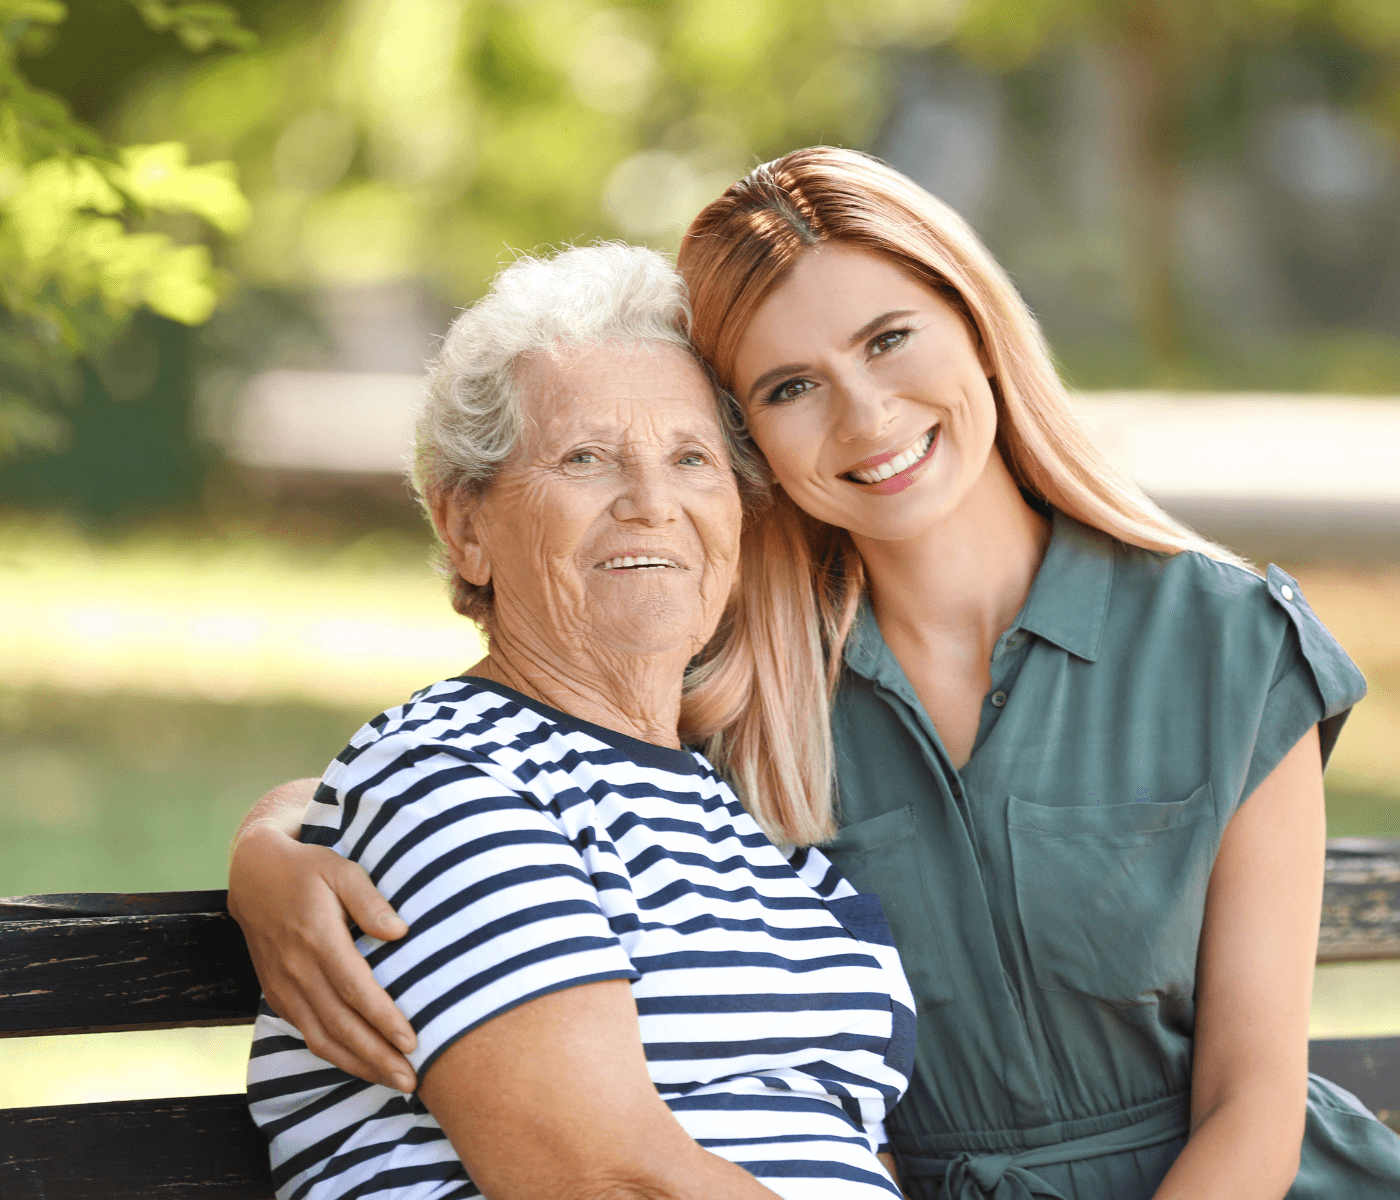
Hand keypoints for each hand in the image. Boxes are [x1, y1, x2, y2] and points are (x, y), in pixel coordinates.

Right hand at [229, 812, 418, 1091]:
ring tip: (395, 1081)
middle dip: (377, 1057)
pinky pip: (308, 1034)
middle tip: (412, 1080)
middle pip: (340, 1025)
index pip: (355, 990)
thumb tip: (400, 932)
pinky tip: (363, 1064)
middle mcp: (297, 970)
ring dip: (359, 1065)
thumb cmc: (308, 870)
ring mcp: (284, 987)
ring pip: (322, 1039)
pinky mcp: (278, 995)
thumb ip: (370, 901)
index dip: (383, 1020)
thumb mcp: (342, 870)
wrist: (254, 875)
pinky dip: (336, 1055)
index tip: (412, 1041)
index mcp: (317, 939)